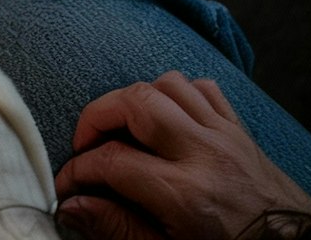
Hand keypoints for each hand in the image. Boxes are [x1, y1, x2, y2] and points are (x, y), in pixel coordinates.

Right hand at [55, 72, 310, 239]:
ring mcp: (226, 137)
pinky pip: (205, 89)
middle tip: (85, 145)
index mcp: (185, 193)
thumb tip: (73, 207)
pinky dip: (178, 93)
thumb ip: (119, 230)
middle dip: (97, 117)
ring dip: (137, 100)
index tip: (68, 186)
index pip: (110, 161)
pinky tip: (167, 118)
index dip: (78, 170)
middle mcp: (204, 154)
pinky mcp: (242, 132)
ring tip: (124, 129)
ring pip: (168, 85)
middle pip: (134, 103)